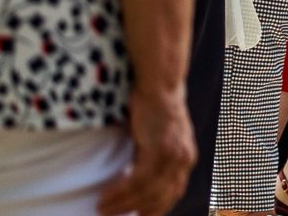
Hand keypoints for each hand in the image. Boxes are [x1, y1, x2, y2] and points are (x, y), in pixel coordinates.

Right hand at [97, 86, 194, 215]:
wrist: (160, 84)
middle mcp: (184, 161)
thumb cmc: (154, 109)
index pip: (172, 194)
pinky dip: (119, 192)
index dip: (154, 209)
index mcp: (186, 159)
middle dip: (134, 211)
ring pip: (146, 193)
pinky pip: (136, 181)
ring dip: (121, 205)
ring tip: (101, 209)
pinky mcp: (159, 150)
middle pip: (159, 199)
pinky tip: (105, 197)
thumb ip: (157, 158)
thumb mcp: (162, 138)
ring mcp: (173, 156)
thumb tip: (138, 179)